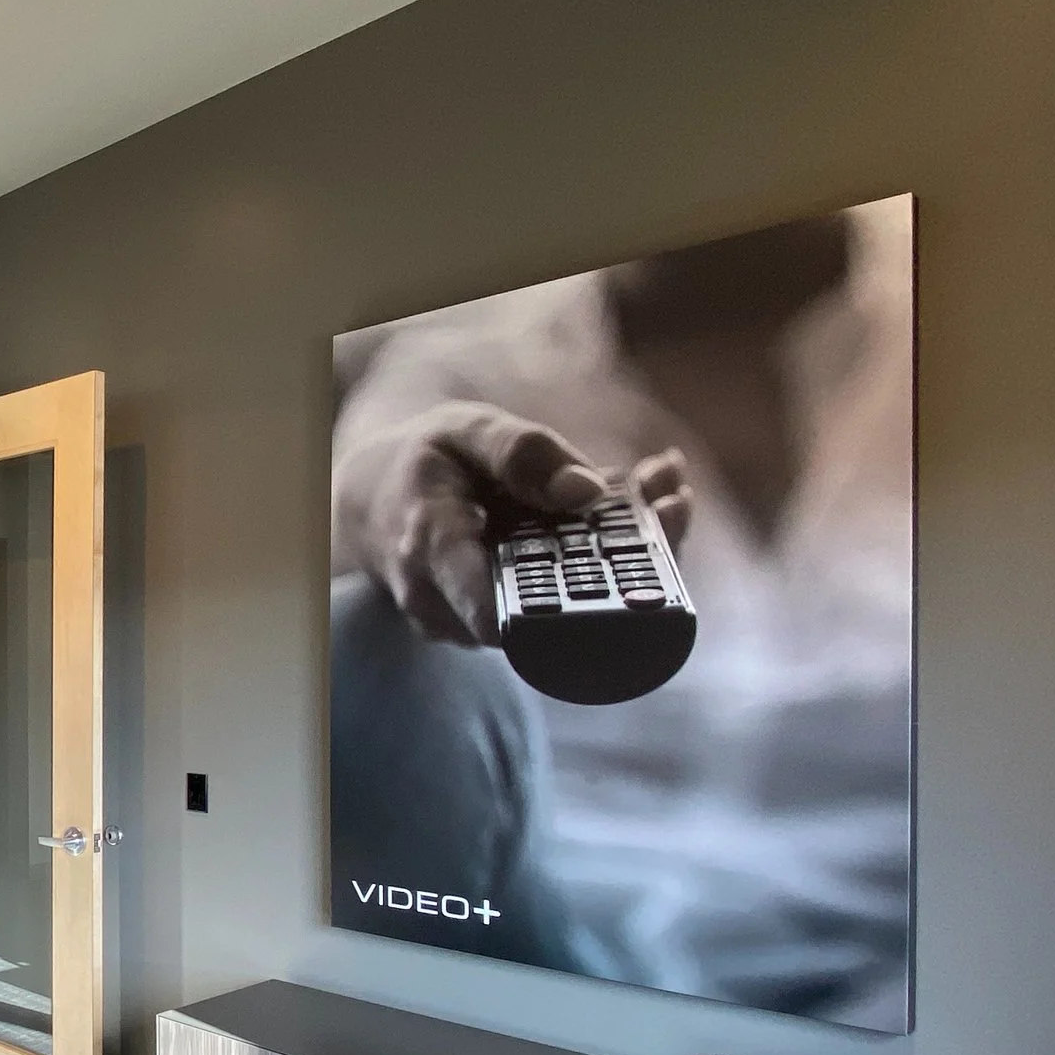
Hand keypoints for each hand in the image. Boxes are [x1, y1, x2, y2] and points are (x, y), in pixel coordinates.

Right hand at [335, 401, 691, 645]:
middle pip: (553, 611)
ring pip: (567, 609)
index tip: (631, 574)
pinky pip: (564, 600)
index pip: (493, 607)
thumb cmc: (425, 462)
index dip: (568, 607)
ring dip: (625, 556)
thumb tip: (587, 492)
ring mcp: (477, 624)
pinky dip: (606, 558)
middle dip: (626, 563)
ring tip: (666, 492)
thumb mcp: (464, 431)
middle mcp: (454, 606)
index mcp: (434, 552)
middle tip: (674, 502)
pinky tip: (640, 506)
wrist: (379, 501)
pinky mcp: (503, 622)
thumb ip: (520, 454)